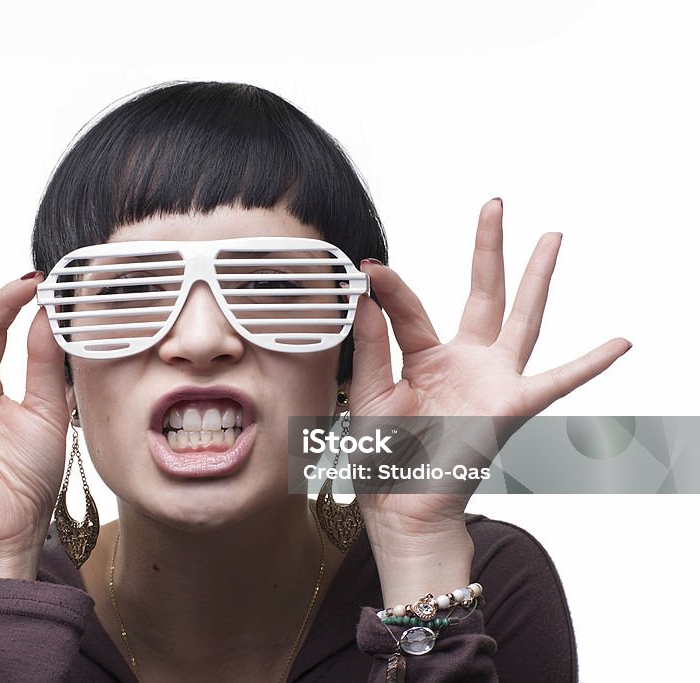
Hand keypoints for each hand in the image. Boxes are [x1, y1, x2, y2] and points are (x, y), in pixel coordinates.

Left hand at [347, 199, 629, 599]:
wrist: (399, 509)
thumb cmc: (382, 458)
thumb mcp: (367, 395)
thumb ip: (371, 347)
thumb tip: (367, 296)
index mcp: (422, 359)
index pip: (410, 309)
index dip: (389, 289)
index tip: (368, 267)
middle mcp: (462, 363)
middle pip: (482, 294)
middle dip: (488, 249)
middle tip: (494, 204)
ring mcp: (490, 381)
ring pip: (521, 319)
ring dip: (537, 278)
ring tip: (551, 237)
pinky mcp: (510, 407)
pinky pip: (557, 382)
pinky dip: (590, 364)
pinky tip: (620, 342)